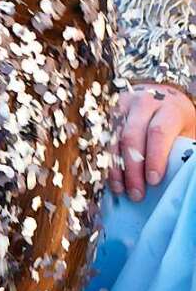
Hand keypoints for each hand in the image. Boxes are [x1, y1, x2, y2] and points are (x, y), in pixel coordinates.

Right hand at [110, 82, 195, 200]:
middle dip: (133, 168)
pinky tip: (114, 180)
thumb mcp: (185, 132)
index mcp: (168, 107)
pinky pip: (106, 139)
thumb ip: (179, 150)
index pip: (158, 132)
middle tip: (137, 193)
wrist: (162, 97)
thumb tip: (175, 177)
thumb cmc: (177, 122)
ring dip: (117, 167)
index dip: (155, 158)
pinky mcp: (110, 112)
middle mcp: (143, 103)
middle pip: (132, 136)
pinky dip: (109, 162)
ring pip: (115, 138)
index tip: (154, 181)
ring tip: (122, 190)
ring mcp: (124, 106)